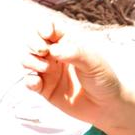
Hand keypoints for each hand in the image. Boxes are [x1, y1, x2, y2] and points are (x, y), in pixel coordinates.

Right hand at [22, 18, 134, 134]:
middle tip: (43, 51)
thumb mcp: (93, 62)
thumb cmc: (104, 79)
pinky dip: (29, 80)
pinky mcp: (44, 88)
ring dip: (31, 61)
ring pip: (27, 59)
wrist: (107, 107)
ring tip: (45, 69)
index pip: (48, 27)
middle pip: (33, 41)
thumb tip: (52, 50)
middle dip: (32, 43)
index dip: (43, 28)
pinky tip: (38, 84)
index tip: (46, 35)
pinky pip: (29, 81)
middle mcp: (54, 55)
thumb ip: (74, 53)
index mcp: (67, 42)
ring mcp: (48, 71)